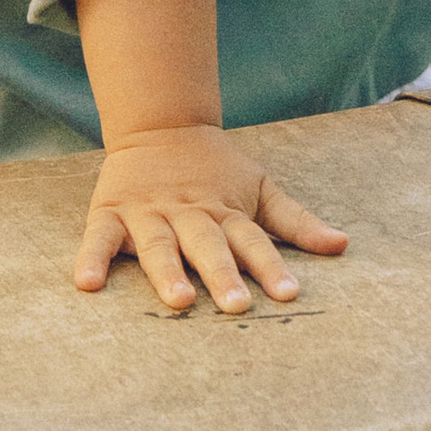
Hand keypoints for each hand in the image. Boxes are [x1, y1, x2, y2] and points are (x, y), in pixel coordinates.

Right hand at [72, 124, 349, 314]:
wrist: (161, 123)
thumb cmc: (217, 170)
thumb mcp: (259, 188)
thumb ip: (295, 221)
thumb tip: (343, 245)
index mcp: (225, 210)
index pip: (252, 239)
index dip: (270, 265)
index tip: (289, 293)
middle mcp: (189, 212)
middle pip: (207, 244)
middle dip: (222, 273)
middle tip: (236, 306)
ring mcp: (149, 212)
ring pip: (159, 244)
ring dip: (167, 271)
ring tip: (179, 300)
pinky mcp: (111, 213)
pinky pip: (99, 237)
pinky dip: (92, 258)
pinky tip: (87, 284)